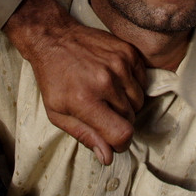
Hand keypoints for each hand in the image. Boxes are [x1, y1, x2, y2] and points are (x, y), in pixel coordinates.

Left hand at [2, 0, 146, 164]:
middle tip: (103, 112)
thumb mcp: (57, 113)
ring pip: (139, 100)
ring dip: (127, 104)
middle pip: (131, 118)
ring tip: (108, 95)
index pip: (121, 133)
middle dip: (120, 121)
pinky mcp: (128, 52)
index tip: (114, 141)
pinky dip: (133, 85)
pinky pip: (142, 80)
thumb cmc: (53, 78)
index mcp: (85, 100)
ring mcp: (119, 64)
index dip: (121, 143)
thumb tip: (108, 156)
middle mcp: (105, 81)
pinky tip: (116, 81)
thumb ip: (84, 135)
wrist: (54, 38)